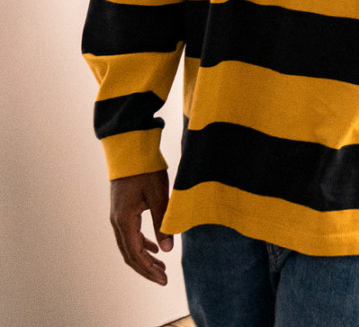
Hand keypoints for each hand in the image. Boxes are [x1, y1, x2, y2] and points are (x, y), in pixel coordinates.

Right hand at [110, 170, 172, 284]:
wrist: (129, 151)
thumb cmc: (145, 171)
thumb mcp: (158, 196)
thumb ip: (163, 223)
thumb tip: (167, 250)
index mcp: (124, 221)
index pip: (135, 254)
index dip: (149, 269)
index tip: (163, 280)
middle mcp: (117, 222)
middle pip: (130, 254)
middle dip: (146, 269)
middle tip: (163, 279)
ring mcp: (118, 216)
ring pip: (130, 245)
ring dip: (145, 258)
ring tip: (161, 267)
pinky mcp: (123, 210)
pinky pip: (131, 234)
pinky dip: (143, 244)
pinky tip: (155, 248)